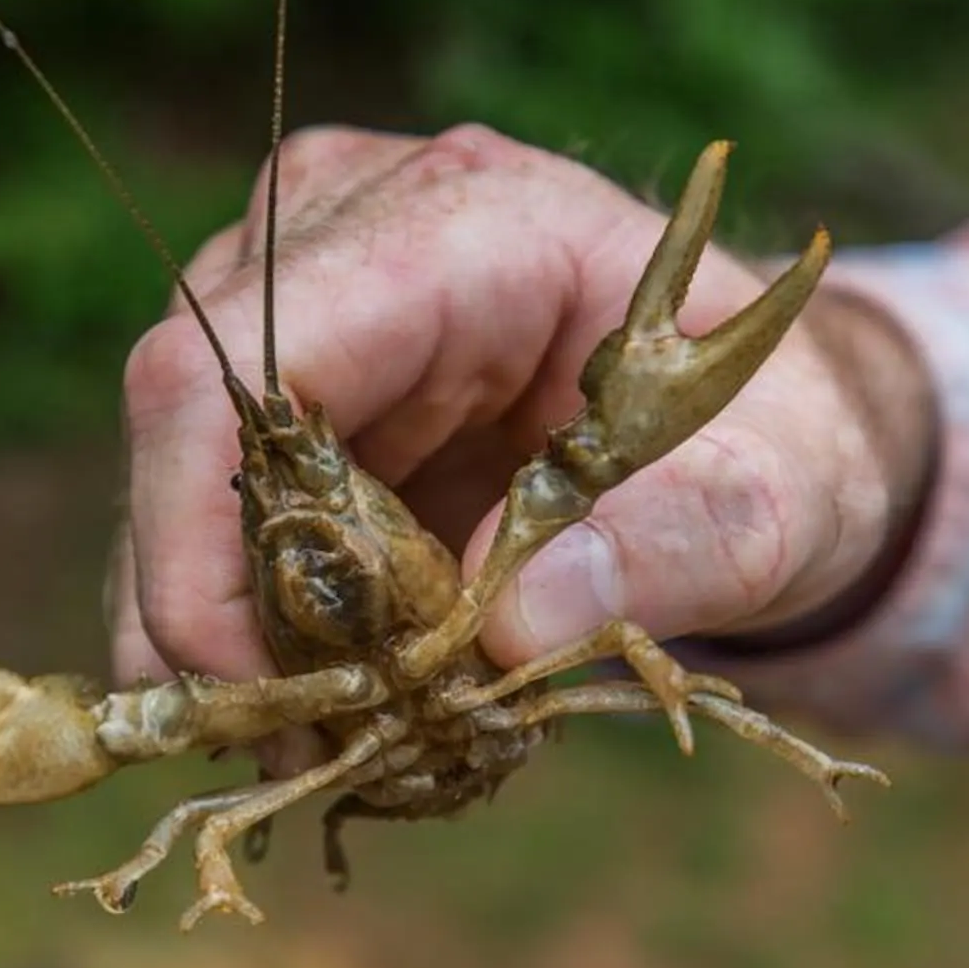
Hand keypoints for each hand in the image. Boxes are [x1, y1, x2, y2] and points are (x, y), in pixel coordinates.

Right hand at [109, 123, 938, 687]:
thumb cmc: (777, 443)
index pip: (255, 356)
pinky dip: (257, 626)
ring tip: (336, 734)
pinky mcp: (283, 383)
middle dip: (218, 610)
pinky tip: (333, 696)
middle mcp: (350, 228)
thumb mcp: (785, 500)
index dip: (207, 533)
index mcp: (474, 222)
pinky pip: (214, 518)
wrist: (762, 434)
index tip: (262, 696)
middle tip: (306, 745)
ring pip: (183, 484)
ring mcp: (300, 299)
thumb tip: (513, 626)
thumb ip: (683, 547)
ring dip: (235, 632)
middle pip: (188, 428)